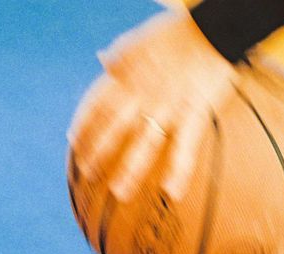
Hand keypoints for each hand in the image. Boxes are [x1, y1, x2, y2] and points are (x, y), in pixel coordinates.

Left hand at [67, 10, 238, 202]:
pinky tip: (173, 192)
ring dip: (130, 170)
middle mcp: (141, 95)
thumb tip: (103, 60)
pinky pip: (186, 147)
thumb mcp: (138, 39)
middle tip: (89, 175)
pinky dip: (179, 170)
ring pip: (144, 144)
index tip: (73, 142)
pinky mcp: (194, 113)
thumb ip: (120, 55)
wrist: (210, 30)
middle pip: (113, 129)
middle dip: (99, 153)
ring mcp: (167, 107)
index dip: (84, 125)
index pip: (96, 105)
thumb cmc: (176, 34)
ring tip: (120, 193)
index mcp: (126, 76)